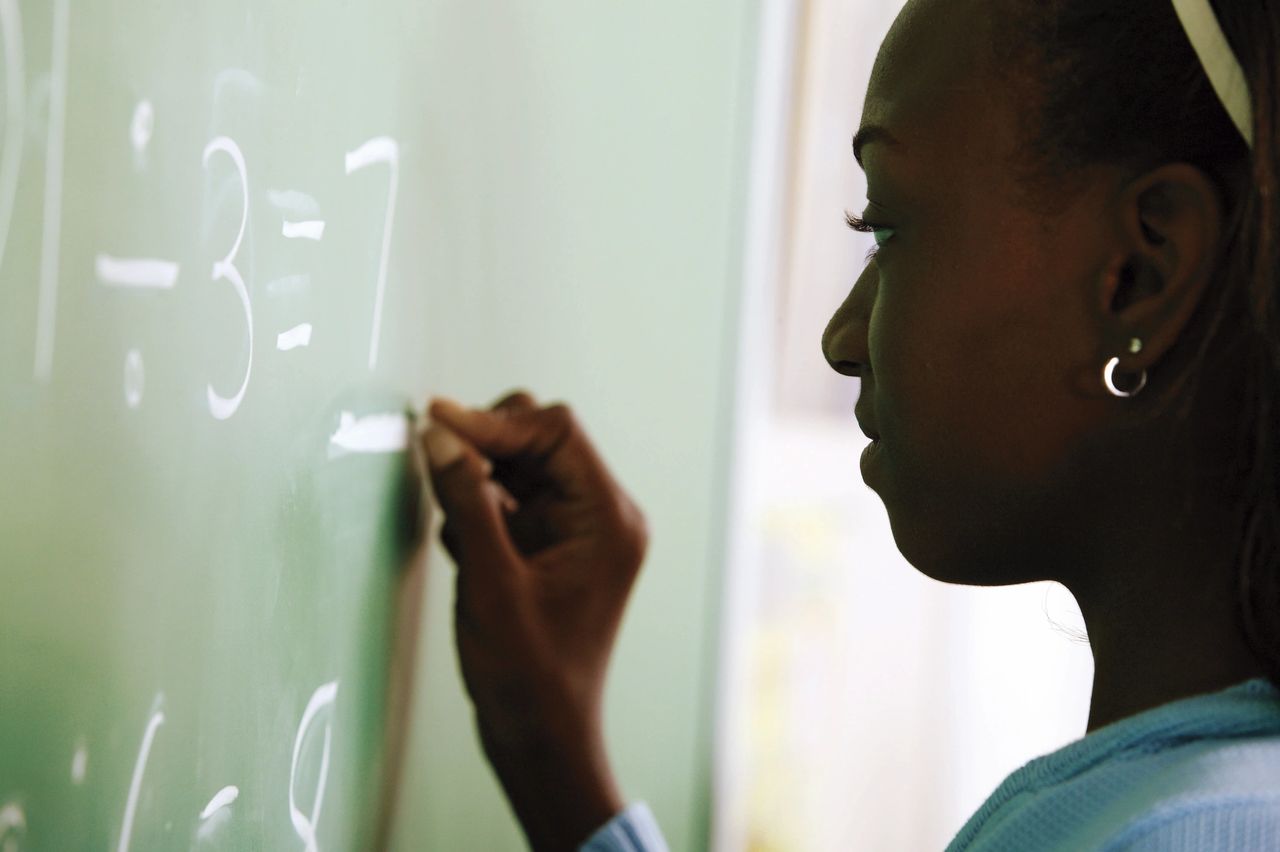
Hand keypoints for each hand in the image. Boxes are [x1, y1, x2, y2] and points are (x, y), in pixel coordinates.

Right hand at [421, 390, 649, 851]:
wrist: (541, 740)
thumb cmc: (528, 677)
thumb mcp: (490, 584)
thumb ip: (467, 502)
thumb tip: (440, 434)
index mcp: (607, 518)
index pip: (555, 432)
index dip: (493, 422)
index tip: (434, 423)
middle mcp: (600, 516)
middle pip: (539, 440)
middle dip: (484, 447)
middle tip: (436, 465)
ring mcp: (575, 532)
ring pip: (518, 467)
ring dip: (475, 482)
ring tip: (453, 528)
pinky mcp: (549, 549)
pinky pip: (508, 501)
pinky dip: (477, 511)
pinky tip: (462, 551)